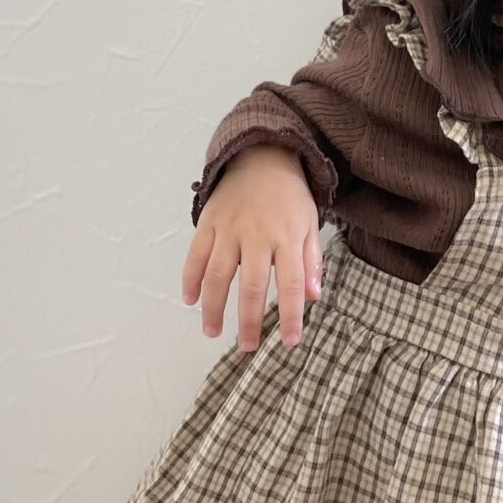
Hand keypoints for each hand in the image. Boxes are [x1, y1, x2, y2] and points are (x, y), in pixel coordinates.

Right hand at [181, 144, 323, 350]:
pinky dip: (189, 279)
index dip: (291, 316)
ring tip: (212, 331)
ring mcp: (230, 228)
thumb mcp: (309, 223)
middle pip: (251, 286)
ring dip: (212, 308)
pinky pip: (195, 255)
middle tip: (247, 346)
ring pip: (217, 275)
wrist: (261, 155)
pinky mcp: (209, 222)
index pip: (291, 284)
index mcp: (287, 237)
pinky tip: (190, 299)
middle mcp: (257, 235)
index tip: (290, 342)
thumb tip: (314, 297)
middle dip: (248, 321)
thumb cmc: (289, 196)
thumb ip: (311, 261)